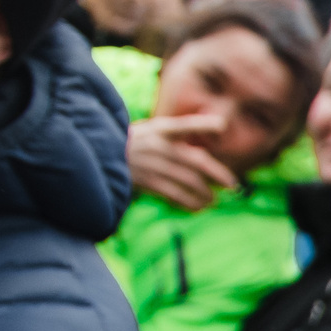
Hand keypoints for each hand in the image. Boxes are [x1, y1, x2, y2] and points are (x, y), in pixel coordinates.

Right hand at [126, 114, 241, 210]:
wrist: (98, 156)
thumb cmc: (128, 145)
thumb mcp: (148, 131)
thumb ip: (172, 136)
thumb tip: (199, 150)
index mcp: (159, 130)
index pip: (184, 124)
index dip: (204, 124)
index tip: (223, 127)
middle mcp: (158, 146)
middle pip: (196, 160)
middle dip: (218, 174)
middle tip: (232, 185)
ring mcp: (153, 164)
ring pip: (189, 180)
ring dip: (206, 193)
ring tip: (213, 200)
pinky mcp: (147, 182)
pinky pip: (175, 194)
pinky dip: (189, 202)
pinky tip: (197, 207)